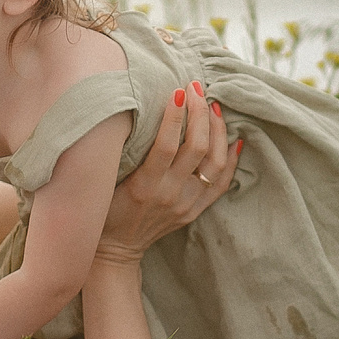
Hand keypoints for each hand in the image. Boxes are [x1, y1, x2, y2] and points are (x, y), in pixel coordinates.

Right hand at [100, 80, 239, 260]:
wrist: (116, 250)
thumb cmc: (104, 210)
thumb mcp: (104, 181)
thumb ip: (120, 153)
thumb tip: (131, 112)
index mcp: (145, 186)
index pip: (166, 145)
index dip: (174, 116)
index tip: (177, 91)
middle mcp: (170, 194)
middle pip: (196, 147)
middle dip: (199, 113)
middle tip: (196, 88)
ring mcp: (187, 204)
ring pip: (215, 162)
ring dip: (217, 130)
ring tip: (213, 106)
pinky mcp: (195, 210)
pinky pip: (222, 182)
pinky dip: (231, 159)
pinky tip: (234, 138)